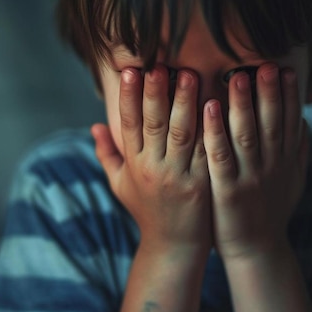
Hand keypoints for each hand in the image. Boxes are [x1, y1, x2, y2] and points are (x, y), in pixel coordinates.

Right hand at [92, 65, 211, 252]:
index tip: (130, 70)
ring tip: (190, 75)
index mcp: (134, 164)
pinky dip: (210, 128)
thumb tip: (95, 125)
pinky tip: (216, 106)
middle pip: (153, 124)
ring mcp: (179, 176)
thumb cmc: (147, 211)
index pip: (128, 124)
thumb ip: (107, 155)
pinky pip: (207, 151)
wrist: (174, 247)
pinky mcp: (202, 184)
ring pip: (182, 134)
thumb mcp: (121, 185)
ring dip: (185, 103)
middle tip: (161, 65)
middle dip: (156, 93)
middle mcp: (154, 168)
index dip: (128, 97)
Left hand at [203, 63, 308, 258]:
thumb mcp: (293, 181)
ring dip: (243, 104)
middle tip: (265, 64)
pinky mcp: (228, 191)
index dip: (289, 95)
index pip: (290, 121)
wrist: (257, 250)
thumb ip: (299, 151)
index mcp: (286, 161)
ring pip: (247, 135)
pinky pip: (221, 156)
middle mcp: (271, 166)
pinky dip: (216, 131)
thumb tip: (305, 122)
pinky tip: (210, 108)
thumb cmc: (271, 211)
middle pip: (271, 122)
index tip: (287, 69)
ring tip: (239, 76)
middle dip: (269, 92)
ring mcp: (250, 178)